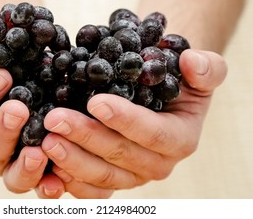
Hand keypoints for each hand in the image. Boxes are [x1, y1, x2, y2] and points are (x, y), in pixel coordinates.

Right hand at [0, 40, 110, 197]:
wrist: (26, 90)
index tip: (1, 75)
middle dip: (1, 130)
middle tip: (18, 108)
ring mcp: (9, 167)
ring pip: (10, 176)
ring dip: (23, 166)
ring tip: (37, 151)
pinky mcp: (33, 176)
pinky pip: (38, 188)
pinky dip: (46, 186)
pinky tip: (58, 181)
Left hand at [41, 49, 226, 195]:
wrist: (159, 94)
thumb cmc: (176, 81)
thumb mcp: (200, 70)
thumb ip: (207, 67)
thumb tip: (193, 62)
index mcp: (180, 138)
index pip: (153, 132)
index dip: (125, 119)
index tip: (96, 102)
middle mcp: (157, 163)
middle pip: (120, 155)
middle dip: (86, 137)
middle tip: (56, 119)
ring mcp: (133, 176)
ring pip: (102, 175)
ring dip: (72, 159)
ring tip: (46, 139)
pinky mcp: (112, 180)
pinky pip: (91, 189)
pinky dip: (70, 180)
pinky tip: (49, 165)